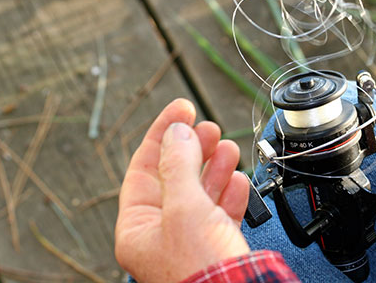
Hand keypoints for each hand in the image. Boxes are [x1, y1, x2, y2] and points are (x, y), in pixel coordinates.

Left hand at [115, 99, 250, 282]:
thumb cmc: (202, 271)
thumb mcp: (185, 208)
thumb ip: (179, 165)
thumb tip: (177, 132)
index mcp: (139, 226)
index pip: (144, 166)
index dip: (162, 132)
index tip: (182, 109)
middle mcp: (161, 231)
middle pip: (174, 176)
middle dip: (193, 148)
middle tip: (208, 127)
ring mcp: (189, 238)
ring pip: (199, 191)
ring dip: (214, 166)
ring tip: (227, 147)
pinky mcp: (216, 245)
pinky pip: (220, 211)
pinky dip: (229, 193)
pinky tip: (236, 180)